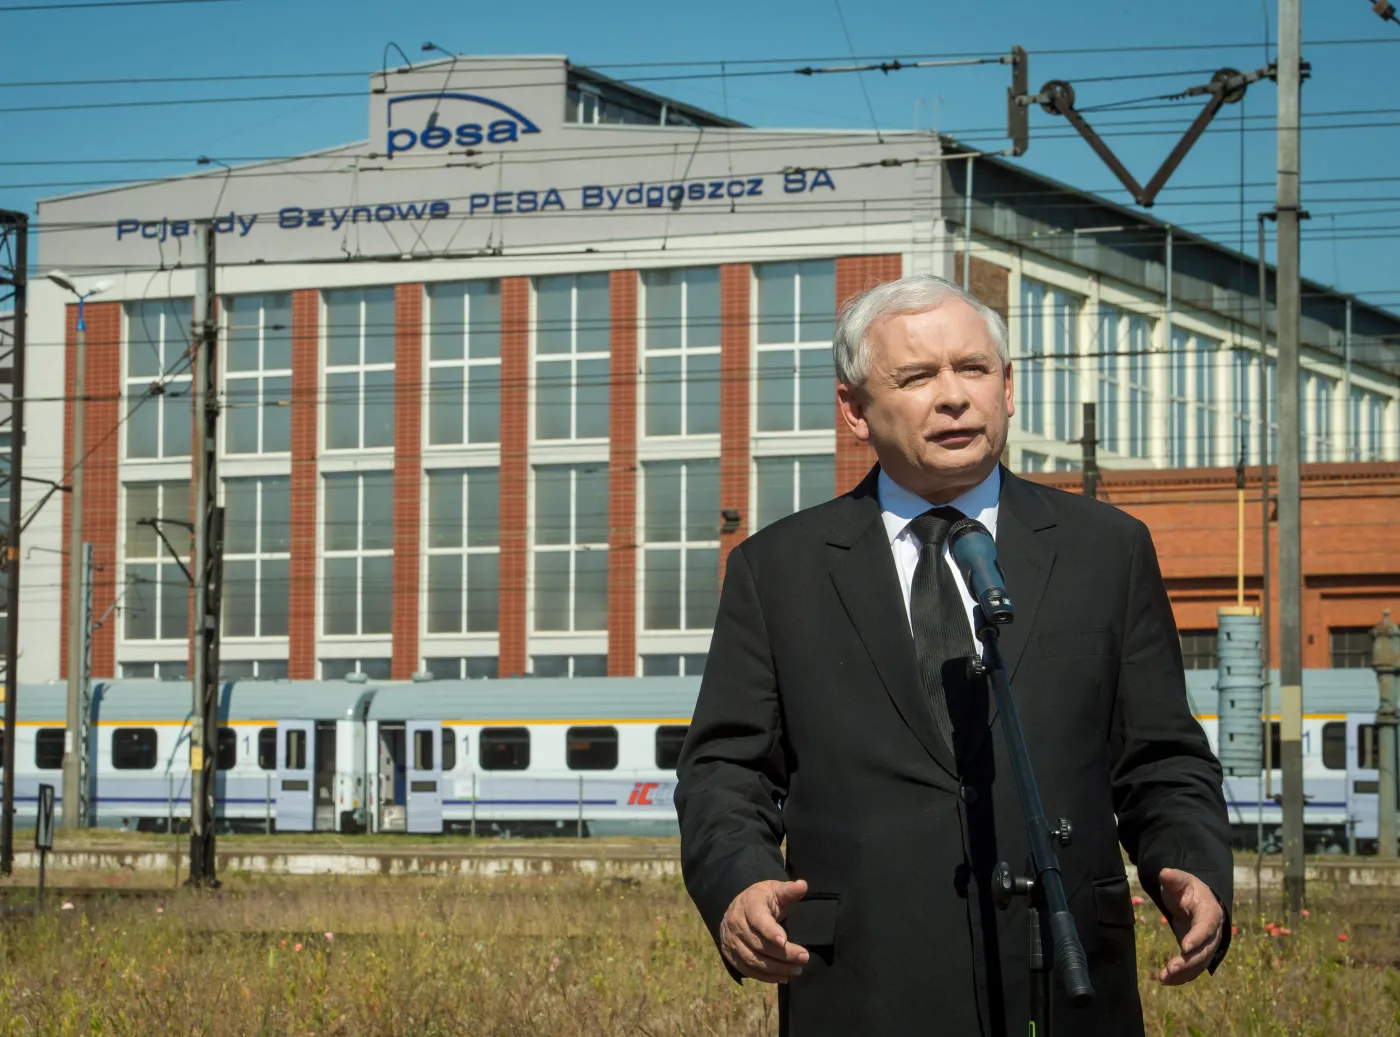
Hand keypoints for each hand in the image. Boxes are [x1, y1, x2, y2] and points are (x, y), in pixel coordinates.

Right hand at [719, 878, 810, 982]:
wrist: (738, 908)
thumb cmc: (762, 899)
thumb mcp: (774, 890)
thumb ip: (789, 890)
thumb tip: (803, 885)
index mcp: (749, 905)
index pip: (757, 919)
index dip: (770, 931)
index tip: (785, 940)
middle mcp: (736, 923)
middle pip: (758, 944)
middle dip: (783, 954)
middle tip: (804, 957)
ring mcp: (732, 941)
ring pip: (753, 960)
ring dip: (777, 968)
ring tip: (797, 969)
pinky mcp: (731, 955)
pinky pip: (748, 970)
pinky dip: (766, 977)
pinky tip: (783, 977)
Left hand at [1156, 867, 1223, 984]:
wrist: (1196, 899)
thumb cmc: (1187, 888)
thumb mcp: (1180, 880)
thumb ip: (1173, 878)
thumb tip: (1165, 873)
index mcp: (1210, 912)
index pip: (1206, 927)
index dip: (1197, 937)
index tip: (1185, 947)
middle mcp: (1213, 932)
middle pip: (1205, 950)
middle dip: (1189, 961)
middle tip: (1171, 968)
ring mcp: (1207, 945)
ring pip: (1199, 963)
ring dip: (1184, 973)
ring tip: (1164, 978)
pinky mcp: (1198, 953)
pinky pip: (1193, 968)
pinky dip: (1181, 976)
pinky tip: (1165, 980)